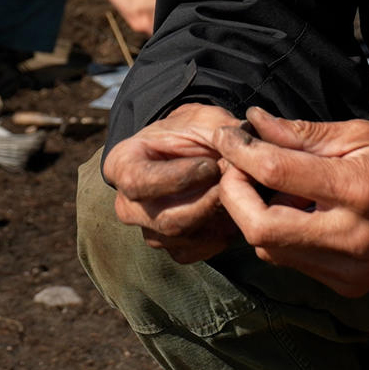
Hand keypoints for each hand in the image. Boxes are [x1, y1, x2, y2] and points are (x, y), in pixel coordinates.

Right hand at [103, 103, 244, 261]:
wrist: (191, 154)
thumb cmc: (190, 133)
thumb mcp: (202, 120)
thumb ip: (221, 132)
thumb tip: (246, 147)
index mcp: (122, 166)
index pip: (139, 182)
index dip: (178, 178)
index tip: (211, 166)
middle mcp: (128, 206)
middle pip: (166, 219)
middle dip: (207, 201)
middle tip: (235, 180)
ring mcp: (150, 231)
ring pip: (186, 237)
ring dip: (218, 216)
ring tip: (237, 191)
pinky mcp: (174, 249)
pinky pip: (200, 250)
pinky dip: (222, 233)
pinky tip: (231, 209)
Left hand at [212, 106, 368, 297]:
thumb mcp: (361, 134)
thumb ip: (303, 133)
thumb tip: (255, 122)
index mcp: (357, 188)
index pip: (275, 172)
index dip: (240, 153)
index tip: (228, 136)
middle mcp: (351, 236)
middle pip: (260, 228)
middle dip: (235, 194)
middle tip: (236, 167)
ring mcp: (350, 269)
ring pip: (270, 250)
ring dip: (255, 216)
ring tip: (270, 187)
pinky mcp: (349, 286)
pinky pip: (293, 263)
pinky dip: (281, 236)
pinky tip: (295, 211)